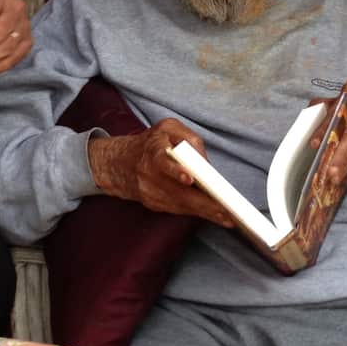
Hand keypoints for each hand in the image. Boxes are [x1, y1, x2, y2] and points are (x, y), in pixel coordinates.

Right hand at [88, 119, 233, 226]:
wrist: (121, 163)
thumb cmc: (151, 143)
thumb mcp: (168, 128)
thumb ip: (188, 138)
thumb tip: (205, 162)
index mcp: (153, 151)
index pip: (163, 162)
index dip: (175, 171)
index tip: (189, 179)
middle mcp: (149, 174)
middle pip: (177, 192)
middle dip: (202, 203)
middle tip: (225, 211)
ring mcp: (149, 192)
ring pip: (180, 205)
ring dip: (204, 213)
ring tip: (225, 217)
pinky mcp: (152, 204)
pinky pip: (177, 210)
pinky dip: (195, 213)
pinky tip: (211, 215)